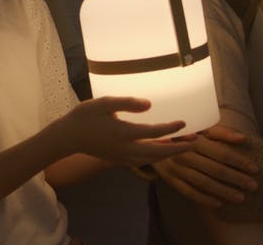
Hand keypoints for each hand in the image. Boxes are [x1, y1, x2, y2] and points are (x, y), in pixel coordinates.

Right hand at [55, 96, 190, 167]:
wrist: (68, 137)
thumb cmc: (84, 116)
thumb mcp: (104, 103)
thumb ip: (127, 103)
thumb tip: (150, 105)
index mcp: (123, 133)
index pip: (153, 132)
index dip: (170, 128)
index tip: (184, 123)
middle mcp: (126, 148)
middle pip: (158, 151)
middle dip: (177, 148)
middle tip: (194, 142)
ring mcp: (122, 156)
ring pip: (152, 158)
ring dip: (168, 153)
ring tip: (182, 147)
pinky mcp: (119, 159)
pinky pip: (143, 160)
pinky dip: (155, 156)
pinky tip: (160, 151)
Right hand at [152, 124, 258, 207]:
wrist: (150, 141)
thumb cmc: (182, 133)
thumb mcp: (200, 128)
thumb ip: (222, 132)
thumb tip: (243, 139)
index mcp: (193, 139)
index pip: (221, 153)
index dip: (239, 161)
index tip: (254, 169)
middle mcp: (184, 154)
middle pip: (215, 169)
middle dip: (236, 179)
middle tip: (253, 186)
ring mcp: (176, 169)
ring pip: (204, 183)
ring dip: (224, 191)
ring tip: (241, 197)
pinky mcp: (171, 180)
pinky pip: (189, 192)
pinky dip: (205, 199)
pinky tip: (219, 203)